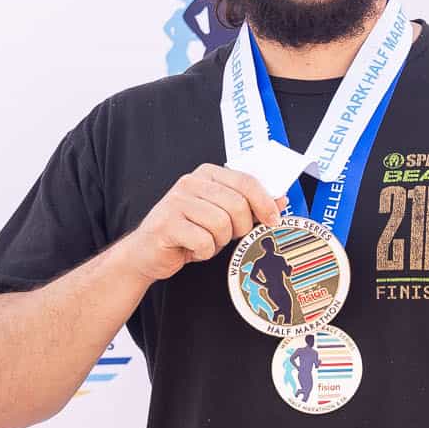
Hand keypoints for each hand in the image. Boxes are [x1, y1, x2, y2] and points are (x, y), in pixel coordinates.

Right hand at [116, 165, 285, 283]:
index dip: (265, 202)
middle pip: (236, 204)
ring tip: (206, 241)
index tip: (274, 219)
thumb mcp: (221, 215)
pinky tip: (193, 249)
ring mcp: (176, 202)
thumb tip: (280, 200)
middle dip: (240, 227)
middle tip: (230, 236)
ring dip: (219, 241)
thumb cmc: (188, 234)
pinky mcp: (166, 224)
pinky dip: (204, 252)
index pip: (245, 181)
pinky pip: (204, 241)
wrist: (147, 253)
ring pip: (221, 224)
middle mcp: (189, 183)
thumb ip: (248, 205)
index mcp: (206, 174)